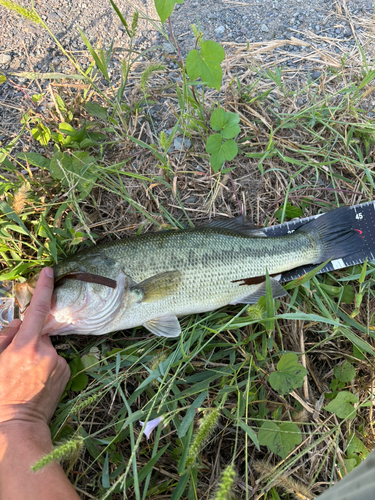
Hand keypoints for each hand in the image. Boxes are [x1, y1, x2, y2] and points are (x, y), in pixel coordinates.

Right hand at [0, 268, 69, 426]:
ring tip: (27, 377)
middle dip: (29, 341)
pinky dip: (47, 366)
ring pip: (47, 349)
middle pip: (39, 334)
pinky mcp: (66, 372)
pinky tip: (38, 382)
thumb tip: (20, 325)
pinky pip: (55, 361)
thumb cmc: (0, 393)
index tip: (49, 271)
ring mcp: (58, 362)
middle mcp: (46, 351)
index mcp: (25, 346)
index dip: (43, 288)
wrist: (17, 425)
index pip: (36, 310)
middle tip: (17, 364)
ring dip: (39, 355)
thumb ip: (6, 338)